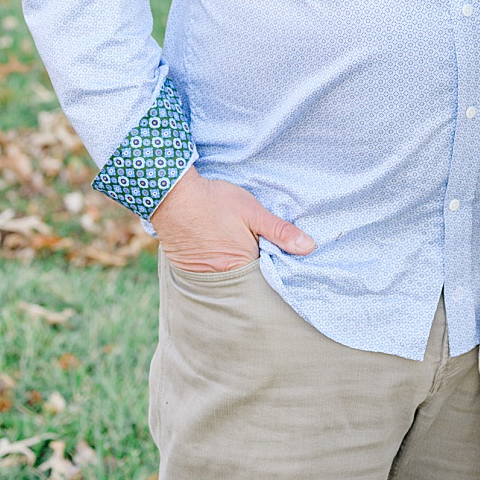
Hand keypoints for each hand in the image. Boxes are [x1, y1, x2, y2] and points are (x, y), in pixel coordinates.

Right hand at [148, 170, 312, 271]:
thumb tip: (309, 247)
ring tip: (242, 258)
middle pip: (247, 285)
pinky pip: (210, 277)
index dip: (276, 273)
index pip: (267, 281)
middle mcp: (222, 279)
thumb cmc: (213, 201)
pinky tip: (221, 255)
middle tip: (263, 260)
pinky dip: (218, 270)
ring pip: (229, 282)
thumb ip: (280, 231)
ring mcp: (202, 276)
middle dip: (257, 277)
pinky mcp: (188, 269)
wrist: (170, 194)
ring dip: (237, 274)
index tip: (284, 264)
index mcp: (241, 267)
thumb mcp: (251, 210)